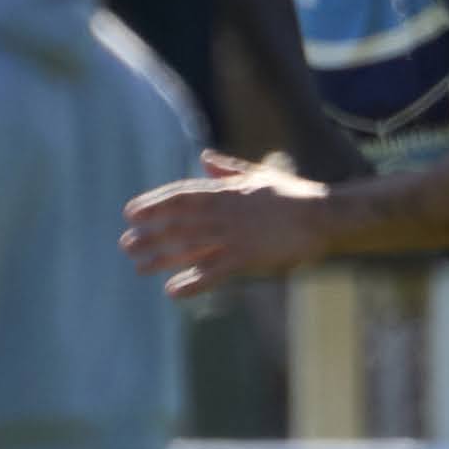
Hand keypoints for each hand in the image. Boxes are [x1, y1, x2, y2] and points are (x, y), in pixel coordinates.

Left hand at [120, 152, 337, 297]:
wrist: (323, 213)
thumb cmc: (293, 192)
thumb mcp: (259, 173)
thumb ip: (228, 170)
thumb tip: (204, 158)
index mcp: (227, 191)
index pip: (181, 196)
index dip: (153, 203)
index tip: (130, 212)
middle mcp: (225, 213)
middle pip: (178, 224)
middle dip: (150, 234)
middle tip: (126, 244)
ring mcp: (235, 235)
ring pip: (190, 247)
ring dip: (162, 258)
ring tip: (140, 267)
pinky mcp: (248, 257)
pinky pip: (214, 271)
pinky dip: (193, 281)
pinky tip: (174, 290)